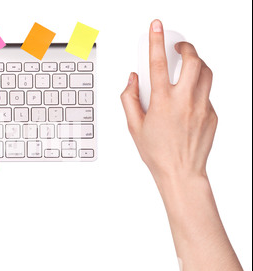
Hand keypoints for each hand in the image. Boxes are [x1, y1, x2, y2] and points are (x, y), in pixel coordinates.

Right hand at [121, 20, 216, 181]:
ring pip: (206, 72)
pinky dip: (198, 88)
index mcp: (162, 103)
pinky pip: (207, 93)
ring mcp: (202, 107)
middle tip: (178, 47)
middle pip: (192, 61)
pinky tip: (187, 99)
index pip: (158, 63)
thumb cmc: (158, 153)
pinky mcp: (212, 114)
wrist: (181, 172)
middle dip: (186, 47)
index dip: (156, 41)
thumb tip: (132, 80)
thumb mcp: (134, 126)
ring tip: (187, 66)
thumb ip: (129, 99)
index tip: (157, 28)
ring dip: (196, 63)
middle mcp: (185, 101)